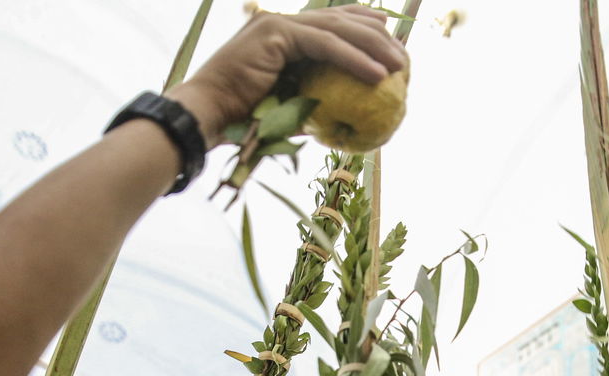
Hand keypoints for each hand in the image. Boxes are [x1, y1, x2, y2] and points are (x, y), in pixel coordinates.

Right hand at [165, 5, 407, 143]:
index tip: (390, 40)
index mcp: (282, 34)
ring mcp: (277, 24)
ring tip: (399, 66)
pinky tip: (378, 75)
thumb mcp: (285, 106)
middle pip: (339, 21)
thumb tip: (340, 112)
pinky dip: (354, 60)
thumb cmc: (239, 121)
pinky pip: (326, 45)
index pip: (330, 22)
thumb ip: (311, 98)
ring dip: (372, 47)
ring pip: (337, 29)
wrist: (205, 117)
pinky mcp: (276, 33)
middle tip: (403, 55)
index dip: (362, 26)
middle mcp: (281, 23)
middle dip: (376, 36)